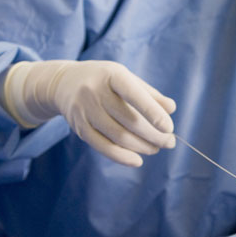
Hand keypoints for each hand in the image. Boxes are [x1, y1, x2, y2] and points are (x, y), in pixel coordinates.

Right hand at [2, 59, 175, 165]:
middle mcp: (94, 92)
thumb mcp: (127, 79)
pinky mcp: (79, 127)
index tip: (169, 128)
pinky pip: (102, 146)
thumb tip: (171, 109)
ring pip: (118, 136)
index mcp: (112, 75)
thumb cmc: (106, 81)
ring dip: (142, 147)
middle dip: (154, 135)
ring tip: (157, 148)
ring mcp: (84, 110)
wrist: (63, 83)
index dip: (152, 113)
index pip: (134, 95)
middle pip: (129, 120)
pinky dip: (121, 157)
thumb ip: (150, 94)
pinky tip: (137, 161)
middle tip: (170, 142)